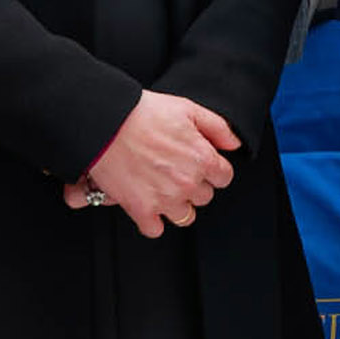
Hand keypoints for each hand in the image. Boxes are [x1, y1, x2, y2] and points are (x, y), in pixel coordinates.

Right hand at [77, 90, 238, 236]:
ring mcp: (164, 199)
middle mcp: (187, 183)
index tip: (199, 165)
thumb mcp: (188, 109)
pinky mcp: (141, 210)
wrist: (105, 124)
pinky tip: (147, 203)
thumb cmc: (143, 113)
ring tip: (161, 187)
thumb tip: (234, 145)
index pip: (224, 178)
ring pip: (185, 216)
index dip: (212, 170)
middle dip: (193, 185)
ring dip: (176, 204)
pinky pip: (155, 229)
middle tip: (174, 170)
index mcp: (202, 159)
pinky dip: (152, 220)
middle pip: (204, 197)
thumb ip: (218, 128)